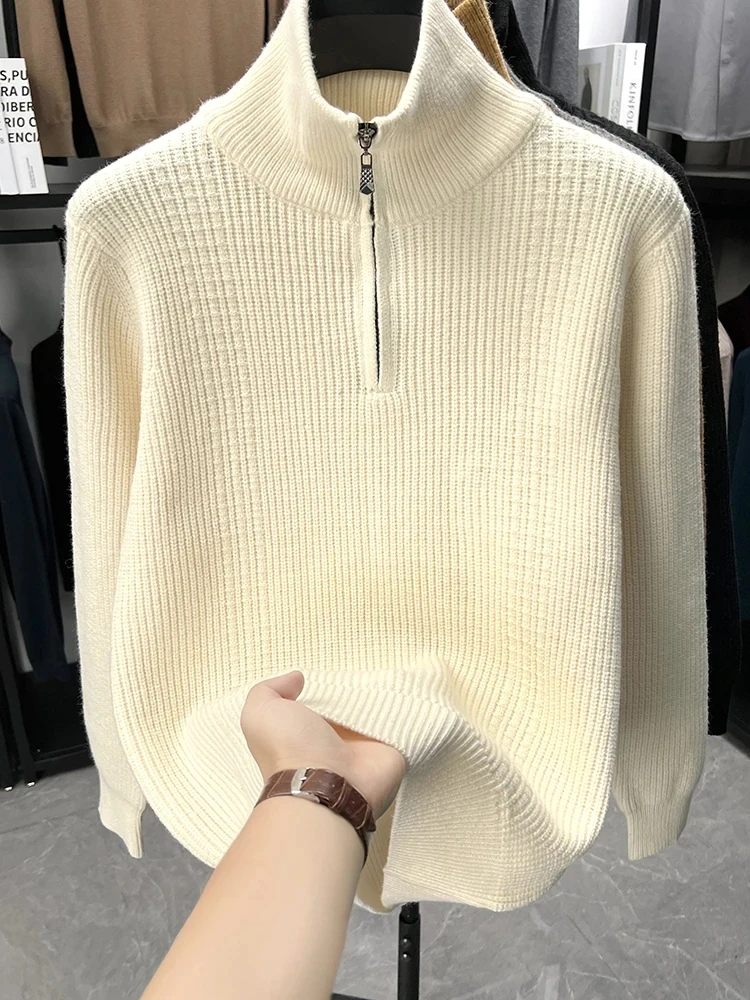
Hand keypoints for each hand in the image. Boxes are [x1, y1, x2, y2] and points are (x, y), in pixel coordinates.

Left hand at [241, 671, 406, 819]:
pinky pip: (406, 723)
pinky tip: (413, 688)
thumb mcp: (260, 714)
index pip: (320, 703)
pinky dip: (410, 708)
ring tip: (395, 670)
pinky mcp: (394, 750)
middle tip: (367, 668)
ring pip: (380, 711)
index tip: (331, 671)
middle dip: (359, 688)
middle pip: (352, 705)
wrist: (326, 786)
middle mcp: (336, 740)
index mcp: (307, 731)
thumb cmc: (290, 750)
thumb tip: (297, 679)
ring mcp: (366, 746)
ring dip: (386, 695)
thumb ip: (270, 690)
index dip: (324, 686)